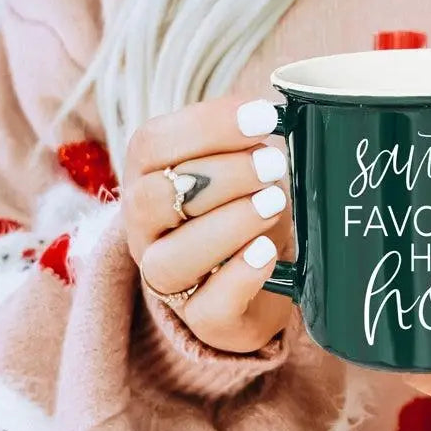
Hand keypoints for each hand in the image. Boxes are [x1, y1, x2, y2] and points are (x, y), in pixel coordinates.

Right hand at [122, 96, 292, 353]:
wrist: (261, 282)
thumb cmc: (247, 208)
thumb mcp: (242, 168)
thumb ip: (247, 142)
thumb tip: (285, 110)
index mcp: (147, 178)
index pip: (152, 143)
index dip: (207, 125)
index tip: (264, 117)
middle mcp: (145, 229)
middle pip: (156, 197)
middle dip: (222, 174)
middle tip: (274, 164)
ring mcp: (167, 279)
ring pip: (173, 257)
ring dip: (229, 224)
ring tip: (275, 203)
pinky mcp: (201, 319)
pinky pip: (209, 306)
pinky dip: (241, 275)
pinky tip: (268, 251)